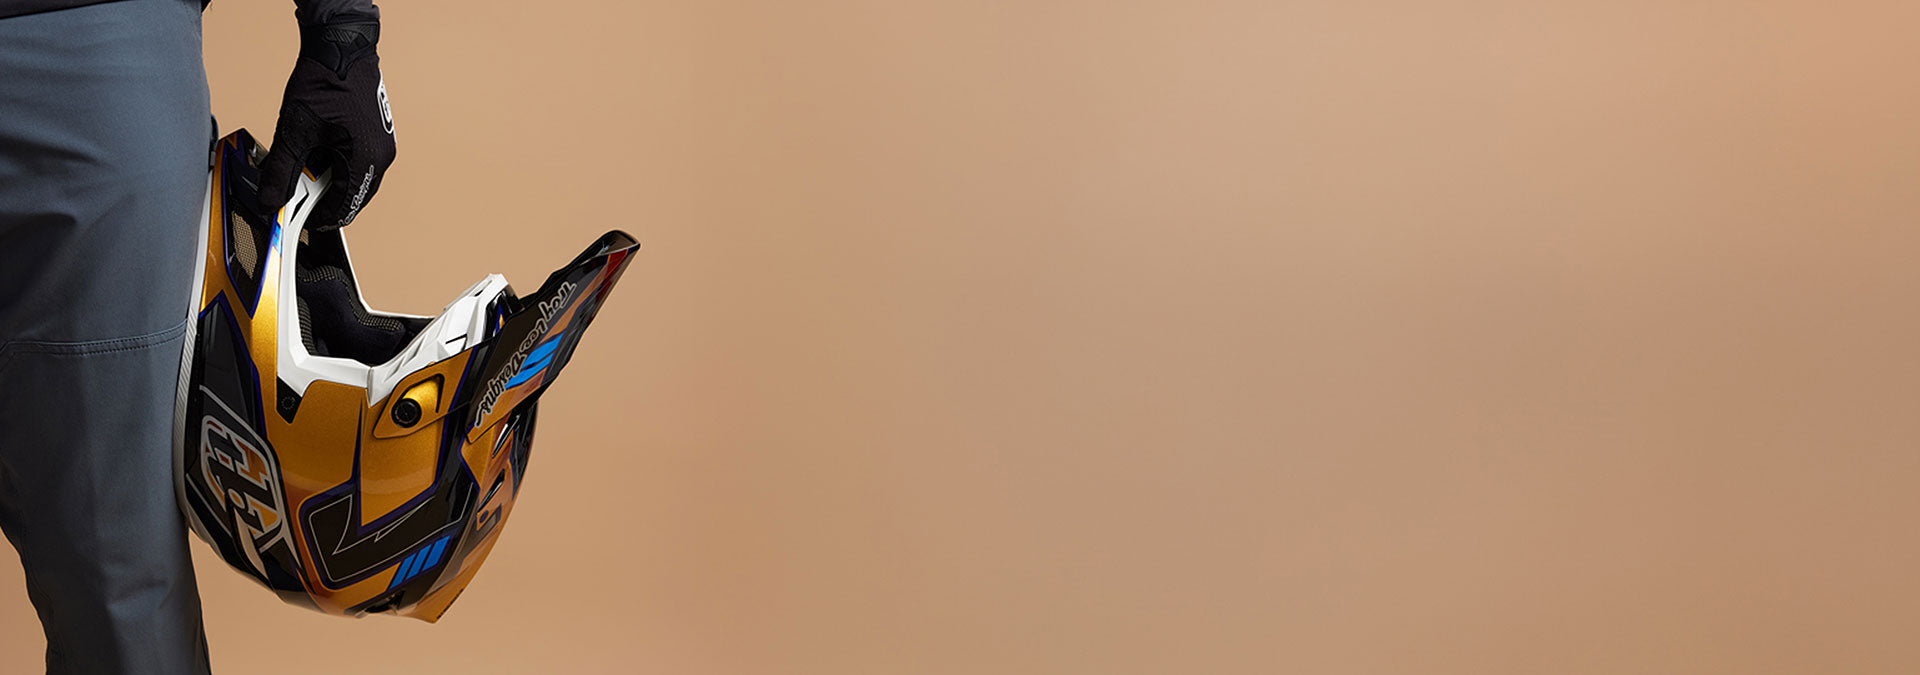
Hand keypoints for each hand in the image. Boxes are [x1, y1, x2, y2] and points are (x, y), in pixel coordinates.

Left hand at [256, 13, 394, 230]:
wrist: (342, 48)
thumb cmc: (325, 83)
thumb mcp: (294, 131)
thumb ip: (281, 172)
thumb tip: (271, 201)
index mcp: (366, 161)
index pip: (344, 207)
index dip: (317, 217)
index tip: (297, 217)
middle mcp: (382, 158)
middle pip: (352, 197)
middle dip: (323, 198)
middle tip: (297, 191)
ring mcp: (384, 146)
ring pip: (355, 181)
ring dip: (330, 180)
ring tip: (305, 166)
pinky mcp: (379, 136)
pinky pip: (360, 163)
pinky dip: (339, 165)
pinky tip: (318, 150)